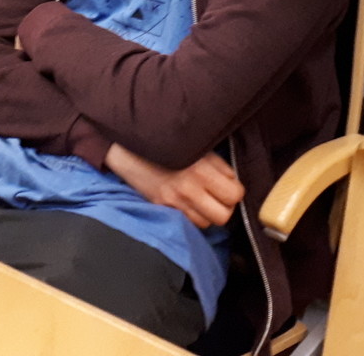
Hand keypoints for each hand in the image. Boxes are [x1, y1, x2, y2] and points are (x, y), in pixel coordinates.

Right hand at [105, 144, 244, 228]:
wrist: (129, 144)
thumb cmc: (167, 140)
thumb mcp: (198, 146)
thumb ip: (219, 166)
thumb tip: (233, 182)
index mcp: (201, 171)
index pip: (234, 195)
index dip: (234, 190)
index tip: (228, 184)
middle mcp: (188, 190)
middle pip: (223, 216)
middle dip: (224, 206)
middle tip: (218, 194)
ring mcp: (173, 202)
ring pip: (205, 224)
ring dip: (207, 213)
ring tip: (200, 197)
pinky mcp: (160, 208)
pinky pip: (187, 222)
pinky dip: (191, 216)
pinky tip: (187, 202)